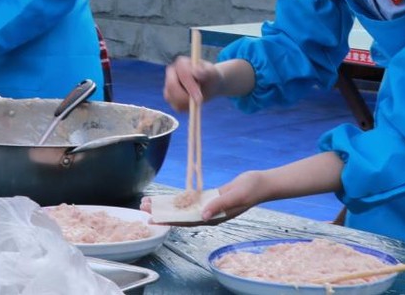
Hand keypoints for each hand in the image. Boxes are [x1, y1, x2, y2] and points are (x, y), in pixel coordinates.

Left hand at [138, 173, 265, 224]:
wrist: (261, 183)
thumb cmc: (250, 190)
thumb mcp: (235, 197)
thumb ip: (219, 205)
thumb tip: (202, 215)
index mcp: (214, 218)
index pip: (186, 221)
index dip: (169, 221)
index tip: (153, 219)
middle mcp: (209, 215)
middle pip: (181, 216)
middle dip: (162, 213)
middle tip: (143, 208)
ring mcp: (209, 207)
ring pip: (184, 208)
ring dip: (167, 206)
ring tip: (150, 202)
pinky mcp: (211, 198)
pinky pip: (191, 200)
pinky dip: (179, 199)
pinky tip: (168, 197)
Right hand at [163, 55, 222, 111]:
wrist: (210, 84)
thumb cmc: (211, 77)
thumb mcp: (212, 74)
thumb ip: (205, 72)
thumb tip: (195, 73)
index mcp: (181, 63)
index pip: (183, 75)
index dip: (190, 87)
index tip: (200, 99)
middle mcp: (171, 72)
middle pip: (171, 86)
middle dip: (184, 98)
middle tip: (198, 104)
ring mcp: (168, 84)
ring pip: (171, 97)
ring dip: (185, 104)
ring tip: (198, 102)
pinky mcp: (169, 96)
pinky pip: (174, 106)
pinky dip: (184, 108)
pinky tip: (193, 104)